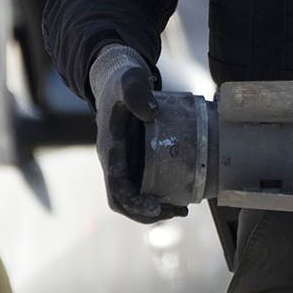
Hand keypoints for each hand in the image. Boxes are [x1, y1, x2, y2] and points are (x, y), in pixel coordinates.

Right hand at [89, 44, 186, 223]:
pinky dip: (160, 195)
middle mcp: (115, 161)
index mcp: (110, 150)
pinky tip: (181, 194)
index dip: (134, 202)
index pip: (116, 187)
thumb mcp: (129, 81)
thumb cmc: (123, 81)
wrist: (118, 79)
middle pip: (125, 201)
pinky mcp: (137, 159)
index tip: (155, 207)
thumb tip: (151, 112)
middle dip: (149, 213)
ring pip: (135, 198)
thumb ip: (136, 91)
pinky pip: (145, 186)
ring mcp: (126, 162)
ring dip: (156, 209)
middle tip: (179, 212)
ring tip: (183, 210)